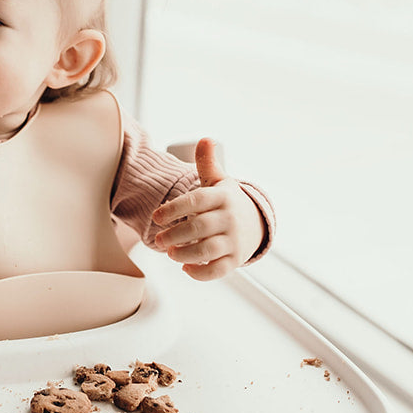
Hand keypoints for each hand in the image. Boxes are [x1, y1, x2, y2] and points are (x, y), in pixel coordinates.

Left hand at [150, 138, 261, 280]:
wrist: (256, 224)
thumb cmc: (227, 202)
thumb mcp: (220, 182)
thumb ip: (208, 164)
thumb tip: (205, 139)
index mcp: (223, 197)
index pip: (196, 201)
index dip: (174, 209)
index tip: (156, 217)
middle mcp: (230, 219)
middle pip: (199, 227)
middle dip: (175, 235)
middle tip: (158, 239)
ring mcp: (234, 241)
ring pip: (207, 251)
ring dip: (184, 254)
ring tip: (169, 253)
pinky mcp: (234, 261)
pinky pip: (217, 271)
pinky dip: (200, 272)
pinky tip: (185, 267)